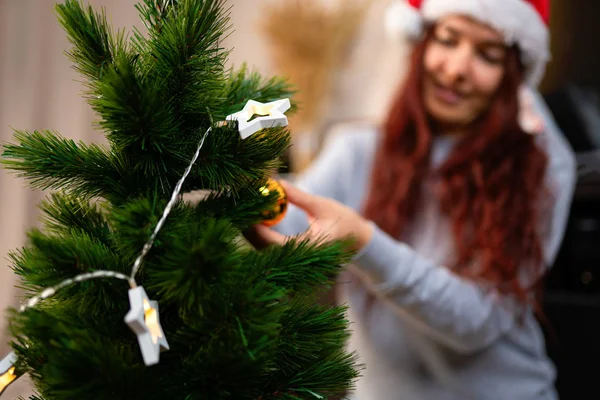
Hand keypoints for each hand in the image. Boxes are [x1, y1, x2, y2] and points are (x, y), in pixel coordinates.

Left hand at [245, 181, 373, 250]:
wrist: (359, 241)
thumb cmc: (345, 222)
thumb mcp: (322, 206)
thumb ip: (299, 197)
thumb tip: (277, 183)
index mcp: (311, 249)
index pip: (276, 244)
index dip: (259, 230)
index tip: (248, 213)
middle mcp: (302, 260)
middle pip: (267, 250)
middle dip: (251, 232)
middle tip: (238, 212)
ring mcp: (298, 263)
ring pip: (268, 252)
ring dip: (255, 234)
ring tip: (245, 215)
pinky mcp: (295, 259)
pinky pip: (274, 250)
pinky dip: (263, 237)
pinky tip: (257, 222)